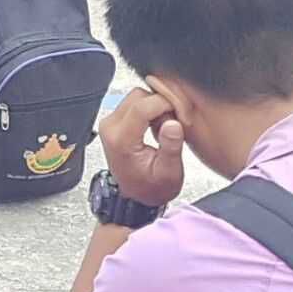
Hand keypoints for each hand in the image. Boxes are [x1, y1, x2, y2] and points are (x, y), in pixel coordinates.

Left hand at [98, 84, 186, 209]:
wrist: (136, 195)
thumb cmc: (152, 188)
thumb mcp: (169, 173)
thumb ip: (170, 147)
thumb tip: (173, 123)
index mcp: (121, 139)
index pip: (142, 106)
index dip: (166, 104)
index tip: (182, 114)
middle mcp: (110, 126)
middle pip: (139, 96)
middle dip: (162, 105)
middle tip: (174, 124)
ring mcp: (110, 122)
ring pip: (136, 96)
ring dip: (156, 107)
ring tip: (166, 128)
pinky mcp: (114, 120)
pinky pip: (134, 103)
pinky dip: (150, 110)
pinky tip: (157, 127)